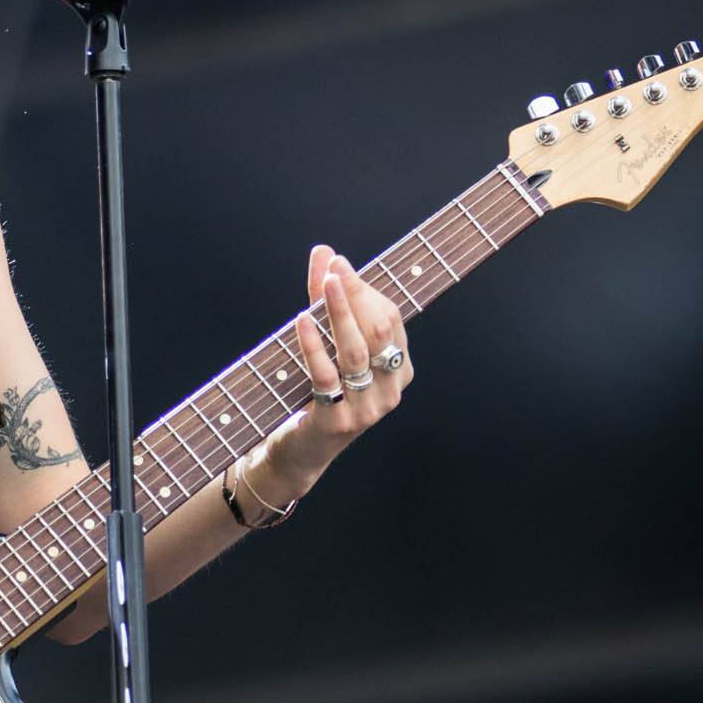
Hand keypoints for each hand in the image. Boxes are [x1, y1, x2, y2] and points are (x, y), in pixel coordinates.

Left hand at [260, 245, 413, 498]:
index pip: (391, 320)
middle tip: (335, 268)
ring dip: (340, 313)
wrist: (302, 450)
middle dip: (357, 296)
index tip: (339, 263)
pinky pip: (327, 377)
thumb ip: (326, 300)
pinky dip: (314, 346)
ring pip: (356, 353)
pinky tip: (303, 321)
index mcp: (399, 370)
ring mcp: (367, 409)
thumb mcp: (328, 345)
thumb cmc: (319, 391)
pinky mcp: (338, 422)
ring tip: (326, 284)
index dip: (365, 289)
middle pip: (379, 332)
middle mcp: (390, 390)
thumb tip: (325, 252)